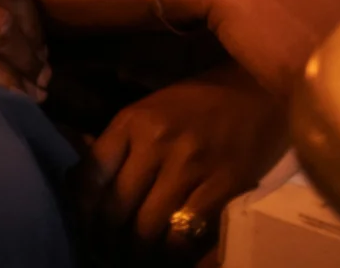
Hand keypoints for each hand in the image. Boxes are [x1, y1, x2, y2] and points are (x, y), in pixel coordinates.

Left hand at [79, 65, 287, 258]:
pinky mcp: (222, 186)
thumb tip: (85, 182)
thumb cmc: (199, 99)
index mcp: (133, 120)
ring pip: (148, 228)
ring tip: (138, 254)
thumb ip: (122, 143)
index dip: (83, 209)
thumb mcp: (151, 108)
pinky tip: (171, 252)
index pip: (92, 173)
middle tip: (109, 250)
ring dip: (139, 250)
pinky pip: (186, 234)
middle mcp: (156, 142)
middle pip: (116, 207)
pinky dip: (174, 251)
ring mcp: (189, 165)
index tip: (86, 226)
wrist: (256, 87)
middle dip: (108, 237)